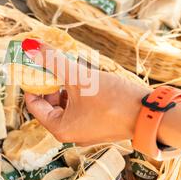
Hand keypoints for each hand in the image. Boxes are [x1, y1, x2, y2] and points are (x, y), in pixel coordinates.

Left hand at [22, 39, 149, 145]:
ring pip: (66, 105)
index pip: (34, 105)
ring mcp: (86, 131)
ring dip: (65, 86)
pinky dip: (79, 93)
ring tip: (71, 69)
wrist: (150, 114)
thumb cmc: (112, 99)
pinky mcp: (100, 125)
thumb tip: (30, 45)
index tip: (34, 65)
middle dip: (50, 83)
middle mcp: (71, 134)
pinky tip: (86, 79)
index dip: (32, 83)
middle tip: (52, 64)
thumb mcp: (78, 77)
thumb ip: (53, 60)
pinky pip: (81, 107)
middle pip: (49, 105)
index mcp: (60, 129)